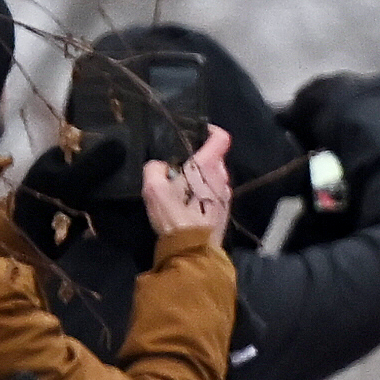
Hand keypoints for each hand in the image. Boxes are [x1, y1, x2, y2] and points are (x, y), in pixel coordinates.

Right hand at [140, 123, 233, 244]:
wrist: (193, 249)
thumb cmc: (175, 215)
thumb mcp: (154, 189)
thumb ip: (154, 169)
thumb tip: (159, 166)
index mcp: (208, 166)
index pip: (221, 138)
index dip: (212, 130)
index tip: (199, 130)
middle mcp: (222, 177)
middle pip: (215, 158)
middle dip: (199, 157)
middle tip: (179, 163)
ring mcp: (226, 195)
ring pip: (215, 176)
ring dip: (201, 176)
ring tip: (181, 185)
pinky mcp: (224, 210)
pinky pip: (215, 192)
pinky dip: (204, 191)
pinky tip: (189, 202)